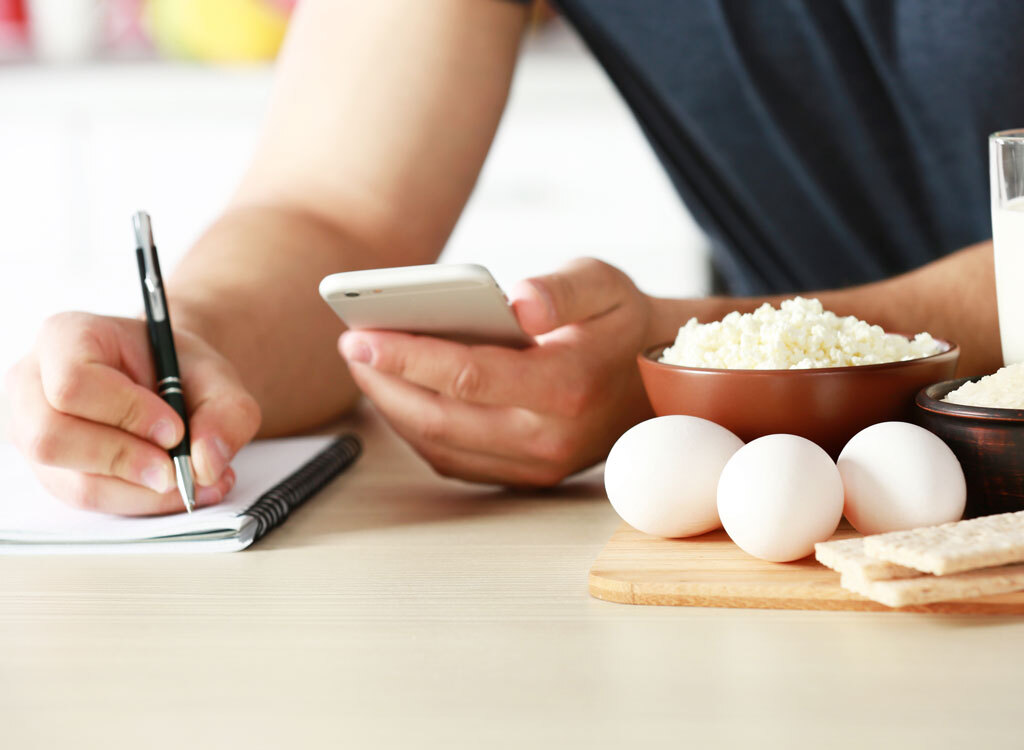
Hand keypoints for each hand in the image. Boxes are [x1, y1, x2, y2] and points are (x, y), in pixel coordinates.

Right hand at [5, 313, 260, 514]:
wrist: (170, 382)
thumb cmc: (179, 369)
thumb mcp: (217, 376)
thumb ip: (226, 412)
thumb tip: (206, 464)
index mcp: (65, 338)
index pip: (73, 382)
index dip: (126, 413)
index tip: (174, 430)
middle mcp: (33, 385)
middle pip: (52, 438)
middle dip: (125, 460)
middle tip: (178, 470)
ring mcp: (33, 433)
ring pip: (73, 482)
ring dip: (141, 491)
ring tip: (193, 481)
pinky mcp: (53, 472)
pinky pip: (91, 500)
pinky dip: (141, 501)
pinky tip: (177, 488)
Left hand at [338, 258, 654, 484]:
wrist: (655, 381)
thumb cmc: (620, 324)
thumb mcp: (605, 284)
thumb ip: (562, 289)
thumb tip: (519, 301)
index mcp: (568, 386)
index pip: (469, 376)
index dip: (408, 356)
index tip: (359, 336)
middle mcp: (549, 438)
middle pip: (441, 418)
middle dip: (384, 383)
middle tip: (350, 346)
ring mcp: (536, 465)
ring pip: (440, 446)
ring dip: (393, 409)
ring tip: (365, 368)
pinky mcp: (525, 477)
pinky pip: (454, 460)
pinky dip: (417, 430)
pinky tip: (398, 395)